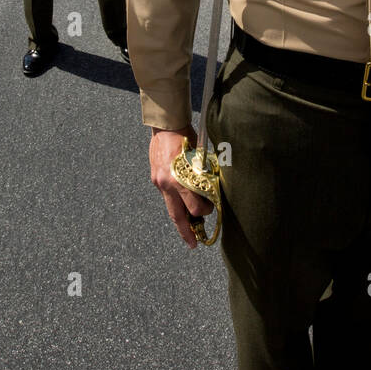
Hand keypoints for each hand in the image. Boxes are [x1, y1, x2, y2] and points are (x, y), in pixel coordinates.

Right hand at [149, 126, 213, 248]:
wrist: (166, 125)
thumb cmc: (186, 137)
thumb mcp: (200, 156)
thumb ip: (204, 175)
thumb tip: (215, 189)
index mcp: (179, 180)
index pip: (194, 207)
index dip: (204, 212)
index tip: (211, 210)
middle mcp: (167, 184)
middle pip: (178, 217)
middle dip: (186, 232)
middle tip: (194, 244)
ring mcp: (159, 182)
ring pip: (171, 209)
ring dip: (181, 221)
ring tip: (189, 234)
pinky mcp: (155, 179)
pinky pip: (167, 197)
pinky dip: (176, 203)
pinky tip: (182, 207)